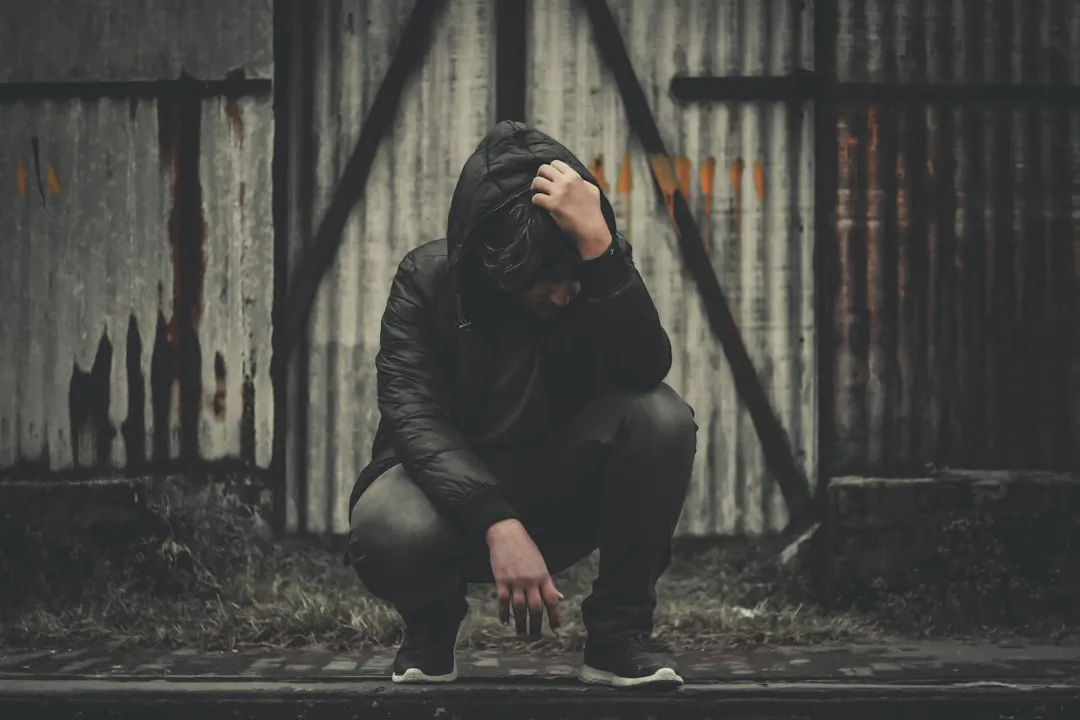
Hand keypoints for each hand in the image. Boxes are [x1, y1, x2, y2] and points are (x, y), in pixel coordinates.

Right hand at [486, 519, 563, 634]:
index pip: (552, 600)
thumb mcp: (541, 565)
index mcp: (543, 577)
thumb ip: (549, 583)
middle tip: (535, 636)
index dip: (555, 616)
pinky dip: (504, 613)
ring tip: (521, 633)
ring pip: (519, 607)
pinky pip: (503, 601)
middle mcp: (531, 581)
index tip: (555, 628)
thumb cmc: (526, 549)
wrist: (507, 535)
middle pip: (536, 607)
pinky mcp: (501, 580)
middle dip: (536, 624)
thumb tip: (559, 598)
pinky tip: (505, 621)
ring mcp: (515, 581)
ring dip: (520, 622)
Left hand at [530, 160, 611, 259]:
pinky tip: (539, 204)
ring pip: (537, 182)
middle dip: (540, 176)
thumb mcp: (592, 190)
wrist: (591, 228)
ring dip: (535, 188)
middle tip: (541, 185)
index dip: (550, 170)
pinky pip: (536, 198)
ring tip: (538, 194)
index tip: (550, 177)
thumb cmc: (593, 211)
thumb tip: (578, 179)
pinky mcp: (552, 205)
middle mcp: (565, 182)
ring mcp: (558, 193)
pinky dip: (535, 201)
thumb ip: (583, 182)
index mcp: (574, 176)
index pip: (556, 163)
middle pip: (543, 169)